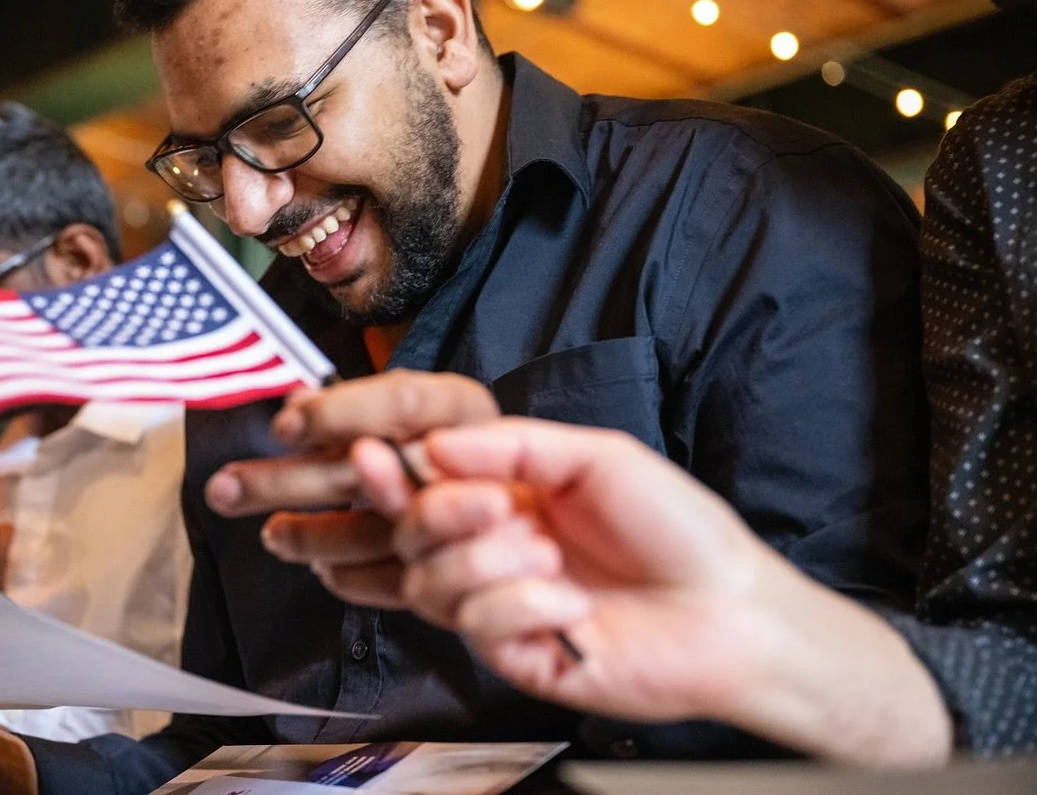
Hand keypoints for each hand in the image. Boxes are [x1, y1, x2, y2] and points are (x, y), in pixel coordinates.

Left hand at [207, 370, 497, 608]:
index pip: (398, 401)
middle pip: (368, 469)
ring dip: (310, 536)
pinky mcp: (458, 568)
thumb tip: (292, 394)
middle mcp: (467, 459)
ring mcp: (465, 519)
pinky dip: (350, 578)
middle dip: (287, 481)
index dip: (338, 413)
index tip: (282, 425)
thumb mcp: (412, 410)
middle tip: (223, 489)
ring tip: (269, 535)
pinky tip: (320, 570)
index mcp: (460, 406)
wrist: (530, 505)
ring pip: (374, 531)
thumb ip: (353, 406)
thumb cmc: (453, 442)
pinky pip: (395, 581)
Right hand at [378, 419, 951, 766]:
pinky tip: (569, 604)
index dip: (391, 474)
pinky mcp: (517, 656)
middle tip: (494, 506)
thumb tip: (435, 444)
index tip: (370, 455)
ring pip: (432, 583)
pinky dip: (521, 606)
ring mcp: (502, 607)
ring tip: (550, 556)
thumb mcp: (598, 458)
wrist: (730, 610)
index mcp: (508, 499)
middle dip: (439, 514)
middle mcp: (495, 551)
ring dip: (486, 563)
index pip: (425, 486)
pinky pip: (478, 626)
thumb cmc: (677, 530)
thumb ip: (512, 446)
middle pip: (412, 535)